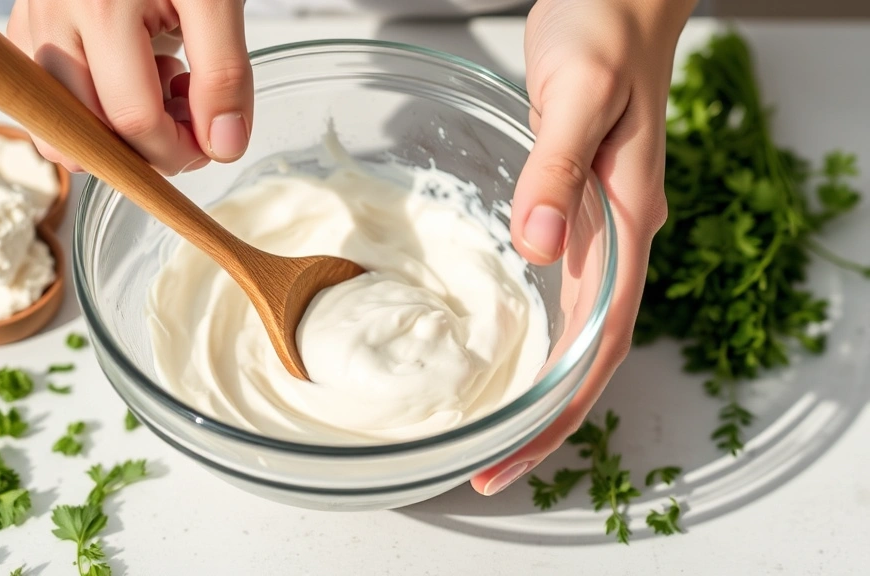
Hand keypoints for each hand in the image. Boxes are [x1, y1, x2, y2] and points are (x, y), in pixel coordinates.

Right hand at [6, 0, 252, 174]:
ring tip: (157, 85)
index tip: (211, 143)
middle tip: (189, 114)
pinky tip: (129, 73)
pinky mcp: (24, 24)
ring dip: (113, 132)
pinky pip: (43, 98)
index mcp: (100, 7)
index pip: (132, 120)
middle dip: (147, 147)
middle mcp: (52, 16)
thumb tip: (223, 146)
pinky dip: (88, 108)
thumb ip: (224, 73)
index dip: (178, 150)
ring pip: (56, 125)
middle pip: (87, 133)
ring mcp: (30, 21)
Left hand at [471, 0, 695, 495]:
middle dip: (545, 417)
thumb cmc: (605, 34)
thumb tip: (537, 248)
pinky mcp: (578, 208)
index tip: (513, 454)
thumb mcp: (576, 95)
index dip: (561, 407)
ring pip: (577, 328)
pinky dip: (537, 334)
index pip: (601, 340)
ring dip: (542, 386)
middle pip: (590, 352)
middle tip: (490, 467)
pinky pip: (563, 291)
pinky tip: (508, 349)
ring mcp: (601, 226)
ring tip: (494, 430)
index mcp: (627, 222)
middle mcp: (620, 236)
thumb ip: (556, 170)